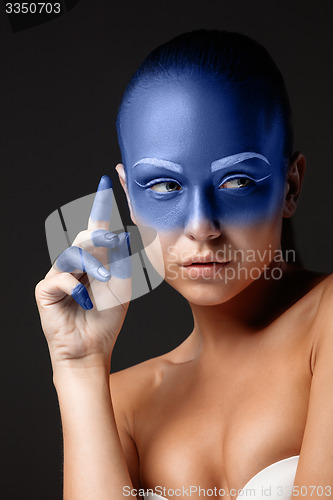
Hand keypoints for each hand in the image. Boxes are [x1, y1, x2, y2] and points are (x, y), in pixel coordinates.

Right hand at [35, 175, 131, 370]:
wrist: (92, 349)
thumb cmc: (106, 318)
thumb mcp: (121, 287)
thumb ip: (122, 262)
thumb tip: (125, 235)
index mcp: (95, 260)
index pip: (97, 228)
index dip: (101, 206)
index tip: (108, 181)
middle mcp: (75, 264)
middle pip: (84, 238)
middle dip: (99, 236)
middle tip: (114, 239)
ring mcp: (58, 275)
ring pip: (72, 255)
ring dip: (91, 264)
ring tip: (106, 279)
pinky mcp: (45, 291)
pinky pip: (59, 279)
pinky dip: (76, 288)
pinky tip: (86, 301)